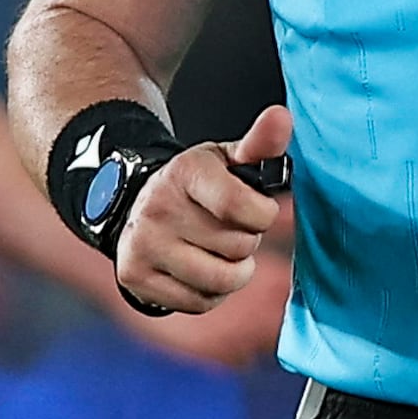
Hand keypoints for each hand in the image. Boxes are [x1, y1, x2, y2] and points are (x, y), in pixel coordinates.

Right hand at [118, 102, 294, 321]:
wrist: (136, 207)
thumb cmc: (197, 188)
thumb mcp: (226, 160)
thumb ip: (260, 143)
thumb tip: (282, 116)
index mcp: (185, 172)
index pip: (241, 207)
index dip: (263, 216)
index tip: (257, 210)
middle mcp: (158, 207)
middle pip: (238, 247)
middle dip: (245, 242)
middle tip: (228, 229)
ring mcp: (143, 243)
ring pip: (222, 280)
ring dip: (233, 272)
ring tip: (220, 252)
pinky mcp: (135, 276)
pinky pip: (200, 302)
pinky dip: (210, 293)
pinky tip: (199, 270)